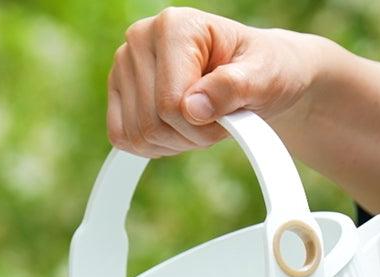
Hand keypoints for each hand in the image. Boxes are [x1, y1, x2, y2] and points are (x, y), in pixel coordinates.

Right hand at [107, 7, 321, 156]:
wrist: (254, 73)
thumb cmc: (261, 69)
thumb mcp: (262, 76)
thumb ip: (232, 87)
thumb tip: (193, 108)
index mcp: (174, 26)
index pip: (169, 103)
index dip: (203, 127)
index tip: (230, 115)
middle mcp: (140, 39)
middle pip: (151, 123)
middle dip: (190, 136)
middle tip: (217, 119)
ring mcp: (123, 66)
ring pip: (138, 136)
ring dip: (175, 142)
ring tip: (200, 120)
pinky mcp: (117, 93)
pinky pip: (123, 139)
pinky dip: (154, 146)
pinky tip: (177, 129)